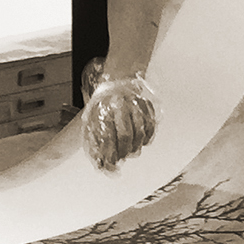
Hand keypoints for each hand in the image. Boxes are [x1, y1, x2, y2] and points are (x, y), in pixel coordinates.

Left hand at [78, 56, 157, 170]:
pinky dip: (148, 138)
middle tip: (122, 158)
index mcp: (103, 108)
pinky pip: (152, 126)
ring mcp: (135, 104)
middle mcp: (120, 105)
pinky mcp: (147, 104)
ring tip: (131, 152)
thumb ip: (94, 139)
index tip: (111, 164)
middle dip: (124, 152)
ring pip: (140, 132)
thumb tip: (100, 163)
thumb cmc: (103, 103)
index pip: (107, 137)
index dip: (109, 154)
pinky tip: (142, 142)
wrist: (117, 79)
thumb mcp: (91, 118)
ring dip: (136, 147)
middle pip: (125, 136)